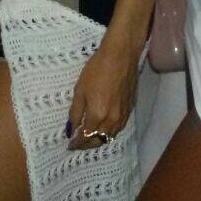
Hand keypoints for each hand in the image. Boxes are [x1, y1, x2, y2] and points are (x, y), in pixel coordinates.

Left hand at [66, 32, 138, 150]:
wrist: (120, 56)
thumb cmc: (96, 69)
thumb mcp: (80, 90)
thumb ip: (75, 112)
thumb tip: (71, 129)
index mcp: (98, 115)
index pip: (85, 137)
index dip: (77, 143)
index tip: (70, 145)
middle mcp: (112, 120)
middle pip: (99, 140)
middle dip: (87, 144)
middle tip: (78, 143)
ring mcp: (123, 115)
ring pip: (110, 136)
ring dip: (99, 139)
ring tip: (89, 137)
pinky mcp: (130, 109)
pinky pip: (118, 128)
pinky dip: (109, 132)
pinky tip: (104, 127)